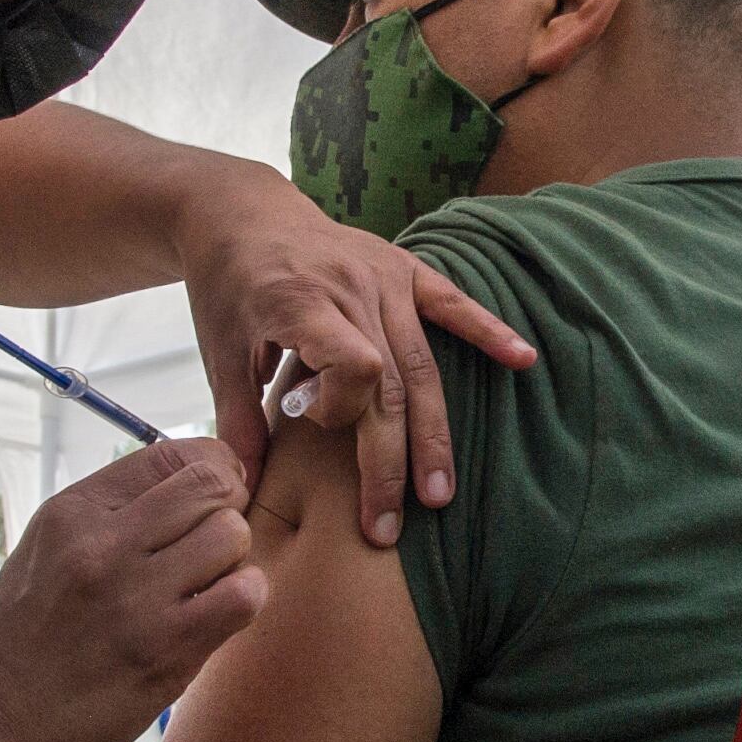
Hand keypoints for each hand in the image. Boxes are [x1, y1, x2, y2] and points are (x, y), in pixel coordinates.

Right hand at [0, 438, 265, 741]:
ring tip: (202, 588)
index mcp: (71, 512)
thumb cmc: (24, 643)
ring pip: (234, 535)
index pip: (174, 453)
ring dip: (232, 561)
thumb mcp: (44, 552)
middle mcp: (103, 544)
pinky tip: (213, 617)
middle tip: (207, 548)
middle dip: (226, 511)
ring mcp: (136, 596)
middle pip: (213, 486)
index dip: (211, 471)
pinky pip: (244, 594)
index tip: (210, 500)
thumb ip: (111, 513)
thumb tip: (191, 481)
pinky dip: (242, 600)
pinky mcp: (166, 649)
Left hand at [179, 172, 531, 547]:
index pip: (354, 364)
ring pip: (422, 365)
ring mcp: (384, 277)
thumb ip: (237, 419)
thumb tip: (242, 493)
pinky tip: (524, 360)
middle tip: (386, 528)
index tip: (311, 418)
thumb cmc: (228, 286)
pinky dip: (488, 332)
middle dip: (390, 461)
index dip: (342, 407)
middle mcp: (352, 287)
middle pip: (391, 383)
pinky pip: (451, 304)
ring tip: (439, 493)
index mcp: (302, 301)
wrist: (243, 213)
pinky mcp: (404, 269)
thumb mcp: (218, 350)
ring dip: (432, 434)